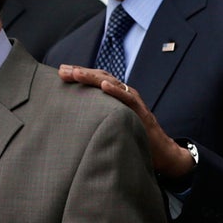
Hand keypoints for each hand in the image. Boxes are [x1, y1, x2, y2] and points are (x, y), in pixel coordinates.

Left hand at [58, 64, 195, 177]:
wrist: (162, 152)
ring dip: (93, 78)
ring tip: (76, 73)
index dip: (80, 74)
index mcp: (117, 96)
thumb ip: (100, 117)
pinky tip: (104, 86)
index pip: (97, 80)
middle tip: (62, 70)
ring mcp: (134, 101)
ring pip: (112, 84)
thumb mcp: (114, 124)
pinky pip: (128, 98)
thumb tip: (75, 120)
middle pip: (101, 77)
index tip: (60, 72)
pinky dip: (116, 91)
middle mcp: (125, 94)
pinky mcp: (142, 112)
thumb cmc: (136, 138)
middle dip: (81, 72)